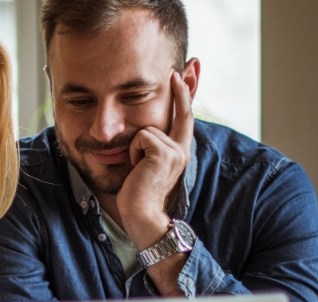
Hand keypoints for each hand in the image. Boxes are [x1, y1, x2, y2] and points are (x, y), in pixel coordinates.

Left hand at [117, 71, 194, 246]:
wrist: (141, 214)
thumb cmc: (137, 194)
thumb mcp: (143, 164)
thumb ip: (147, 146)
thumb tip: (140, 131)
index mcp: (178, 152)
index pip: (184, 119)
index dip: (184, 96)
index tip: (183, 75)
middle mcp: (182, 149)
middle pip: (182, 112)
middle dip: (181, 90)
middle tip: (175, 70)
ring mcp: (176, 151)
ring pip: (147, 129)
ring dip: (135, 146)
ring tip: (137, 167)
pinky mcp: (164, 152)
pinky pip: (141, 136)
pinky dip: (133, 151)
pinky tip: (137, 167)